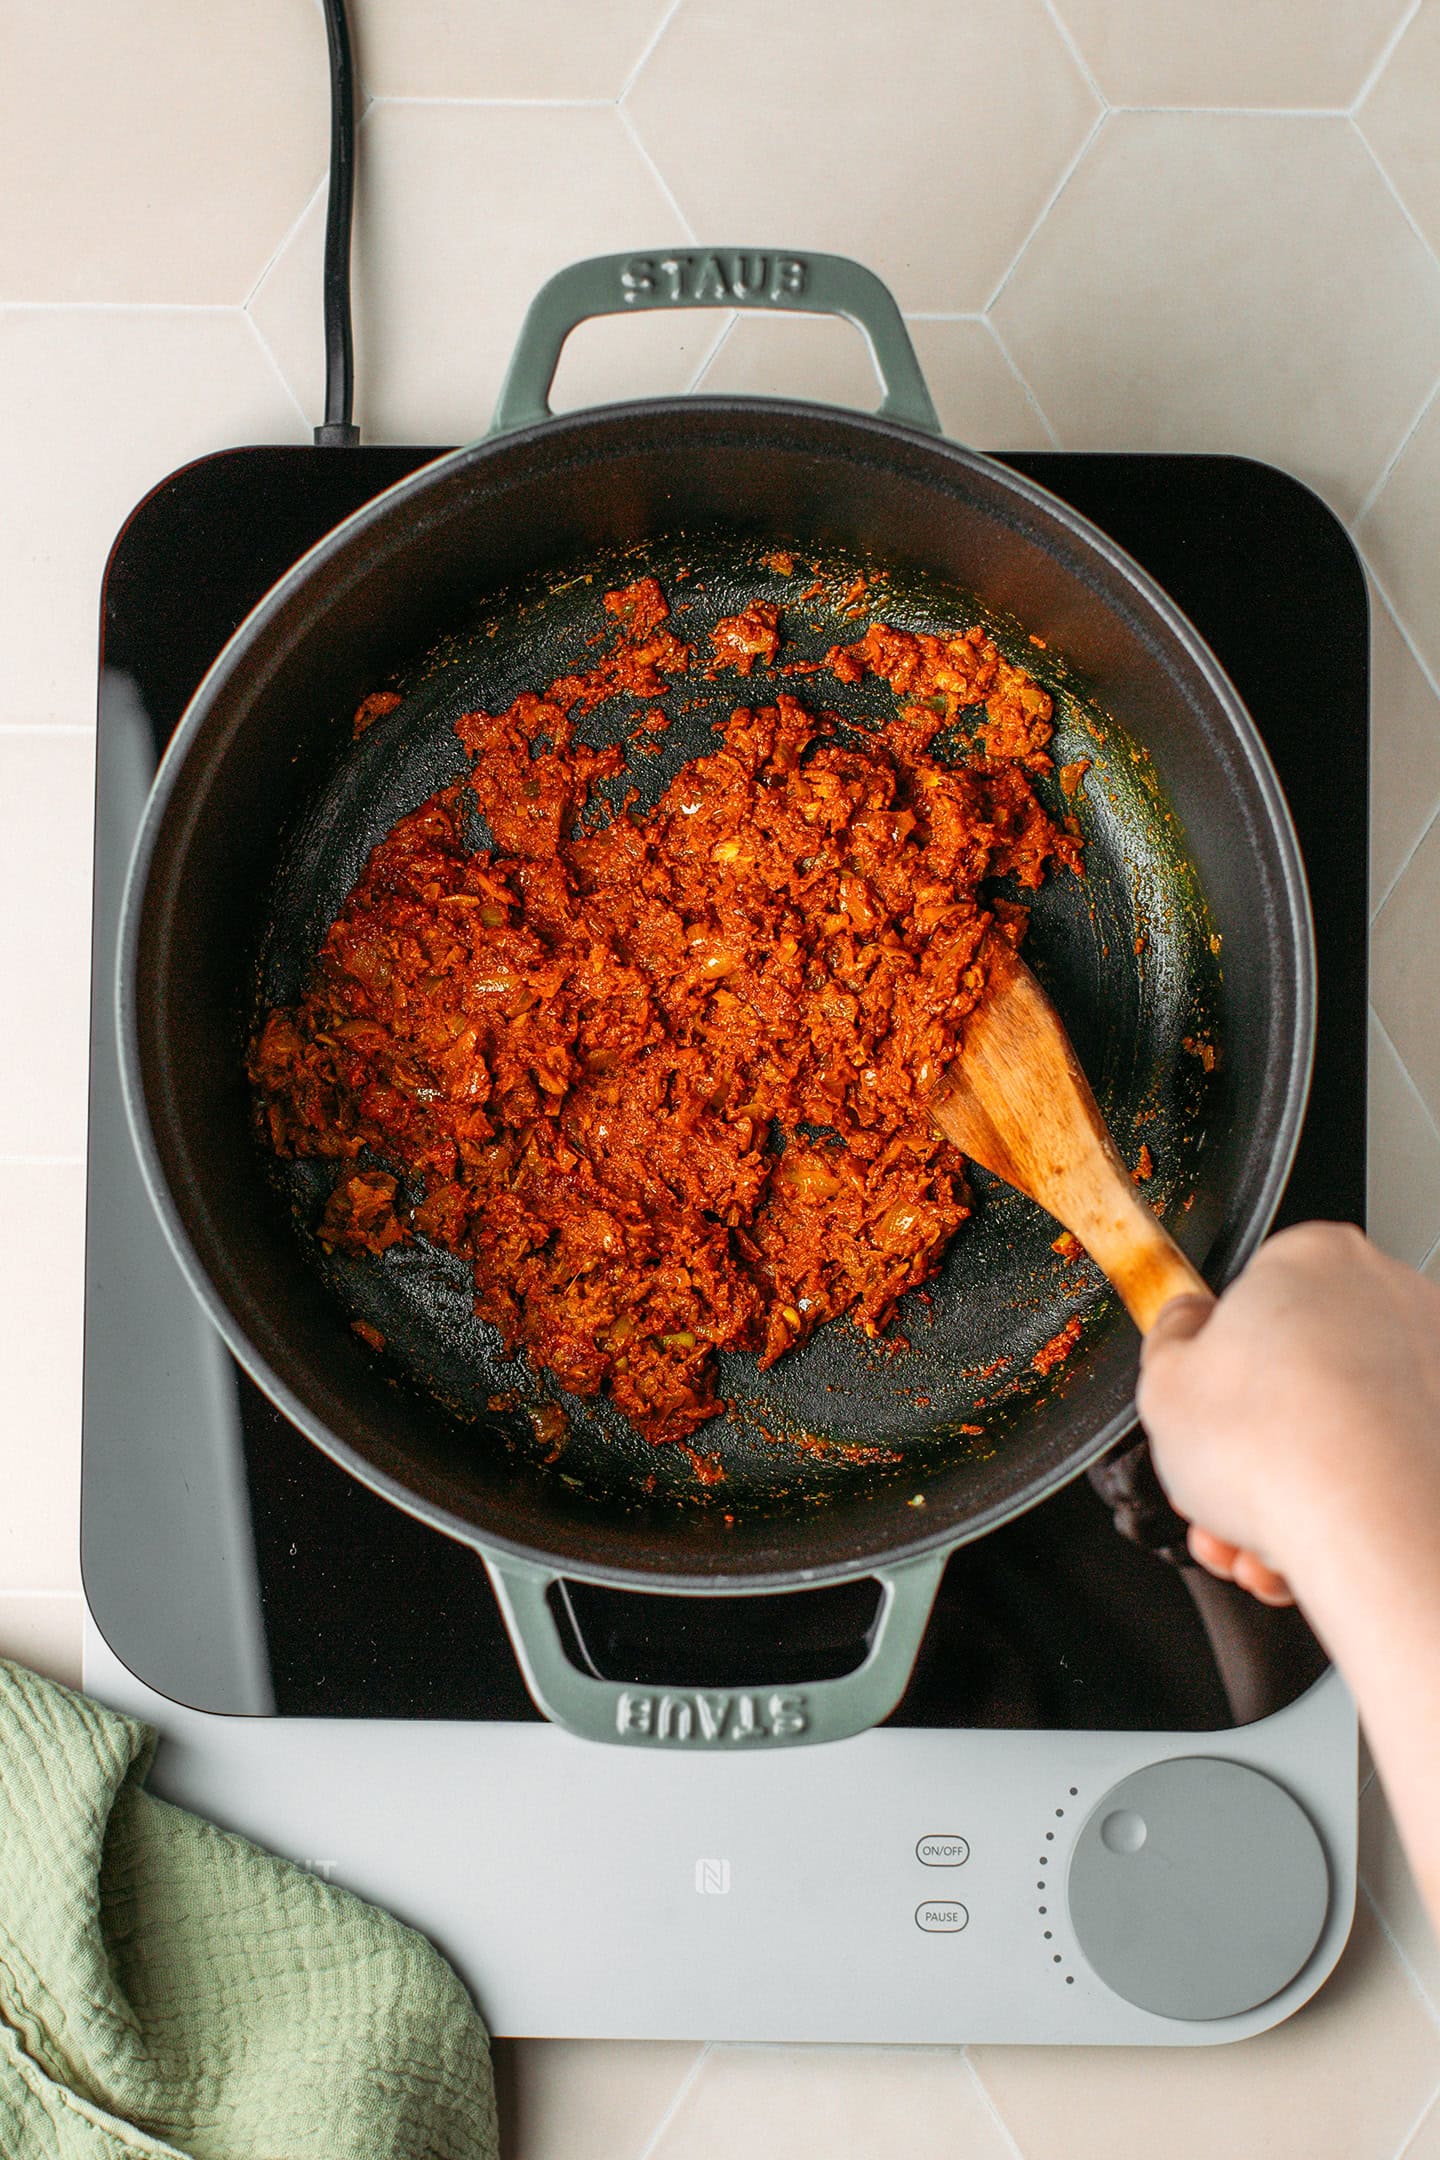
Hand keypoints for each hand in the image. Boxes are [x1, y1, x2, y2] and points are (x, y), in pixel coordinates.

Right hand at [1137, 1222, 1439, 1606]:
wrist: (1376, 1533)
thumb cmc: (1280, 1450)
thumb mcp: (1163, 1385)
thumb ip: (1168, 1341)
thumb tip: (1183, 1327)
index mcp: (1313, 1256)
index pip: (1249, 1294)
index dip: (1212, 1362)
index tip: (1200, 1399)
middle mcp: (1386, 1293)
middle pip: (1296, 1364)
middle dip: (1250, 1436)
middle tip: (1218, 1479)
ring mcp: (1433, 1357)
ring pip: (1339, 1419)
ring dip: (1286, 1479)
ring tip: (1249, 1532)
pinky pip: (1382, 1454)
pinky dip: (1342, 1499)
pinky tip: (1299, 1543)